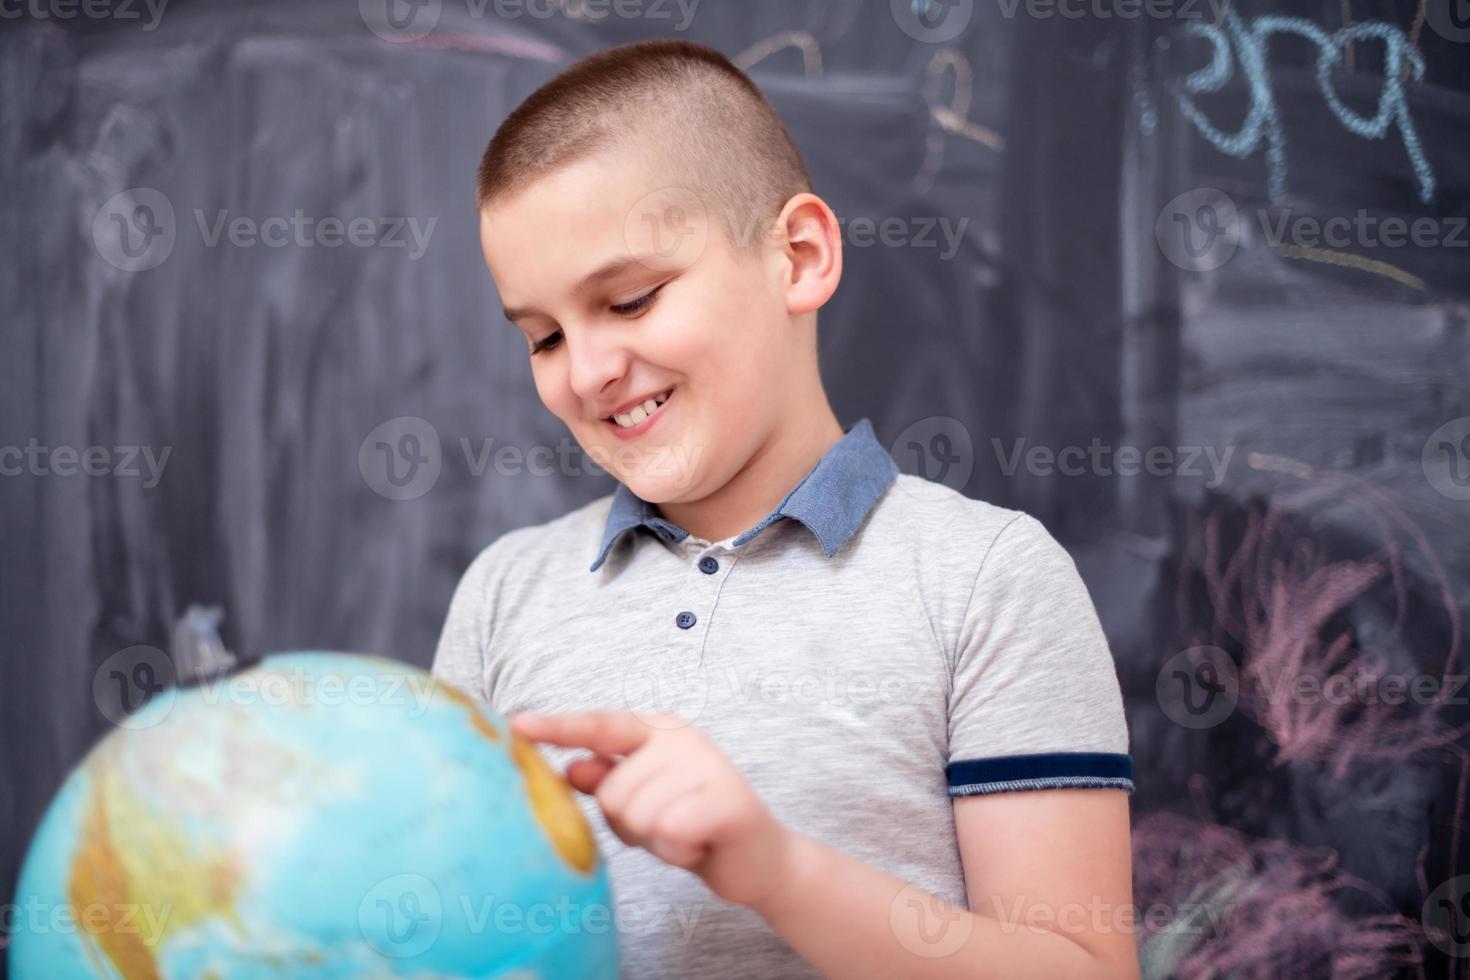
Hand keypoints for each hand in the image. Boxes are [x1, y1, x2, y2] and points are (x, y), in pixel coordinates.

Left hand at [509, 710, 791, 911]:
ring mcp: (707, 765)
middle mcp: (681, 739)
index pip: (599, 726)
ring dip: (654, 842)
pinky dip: (677, 852)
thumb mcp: (641, 802)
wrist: (757, 859)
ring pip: (637, 816)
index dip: (558, 727)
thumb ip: (607, 780)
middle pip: (610, 793)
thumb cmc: (689, 824)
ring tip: (683, 835)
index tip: (517, 724)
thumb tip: (570, 767)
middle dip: (629, 826)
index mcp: (658, 729)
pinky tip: (699, 845)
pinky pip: (668, 832)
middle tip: (665, 826)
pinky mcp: (727, 799)